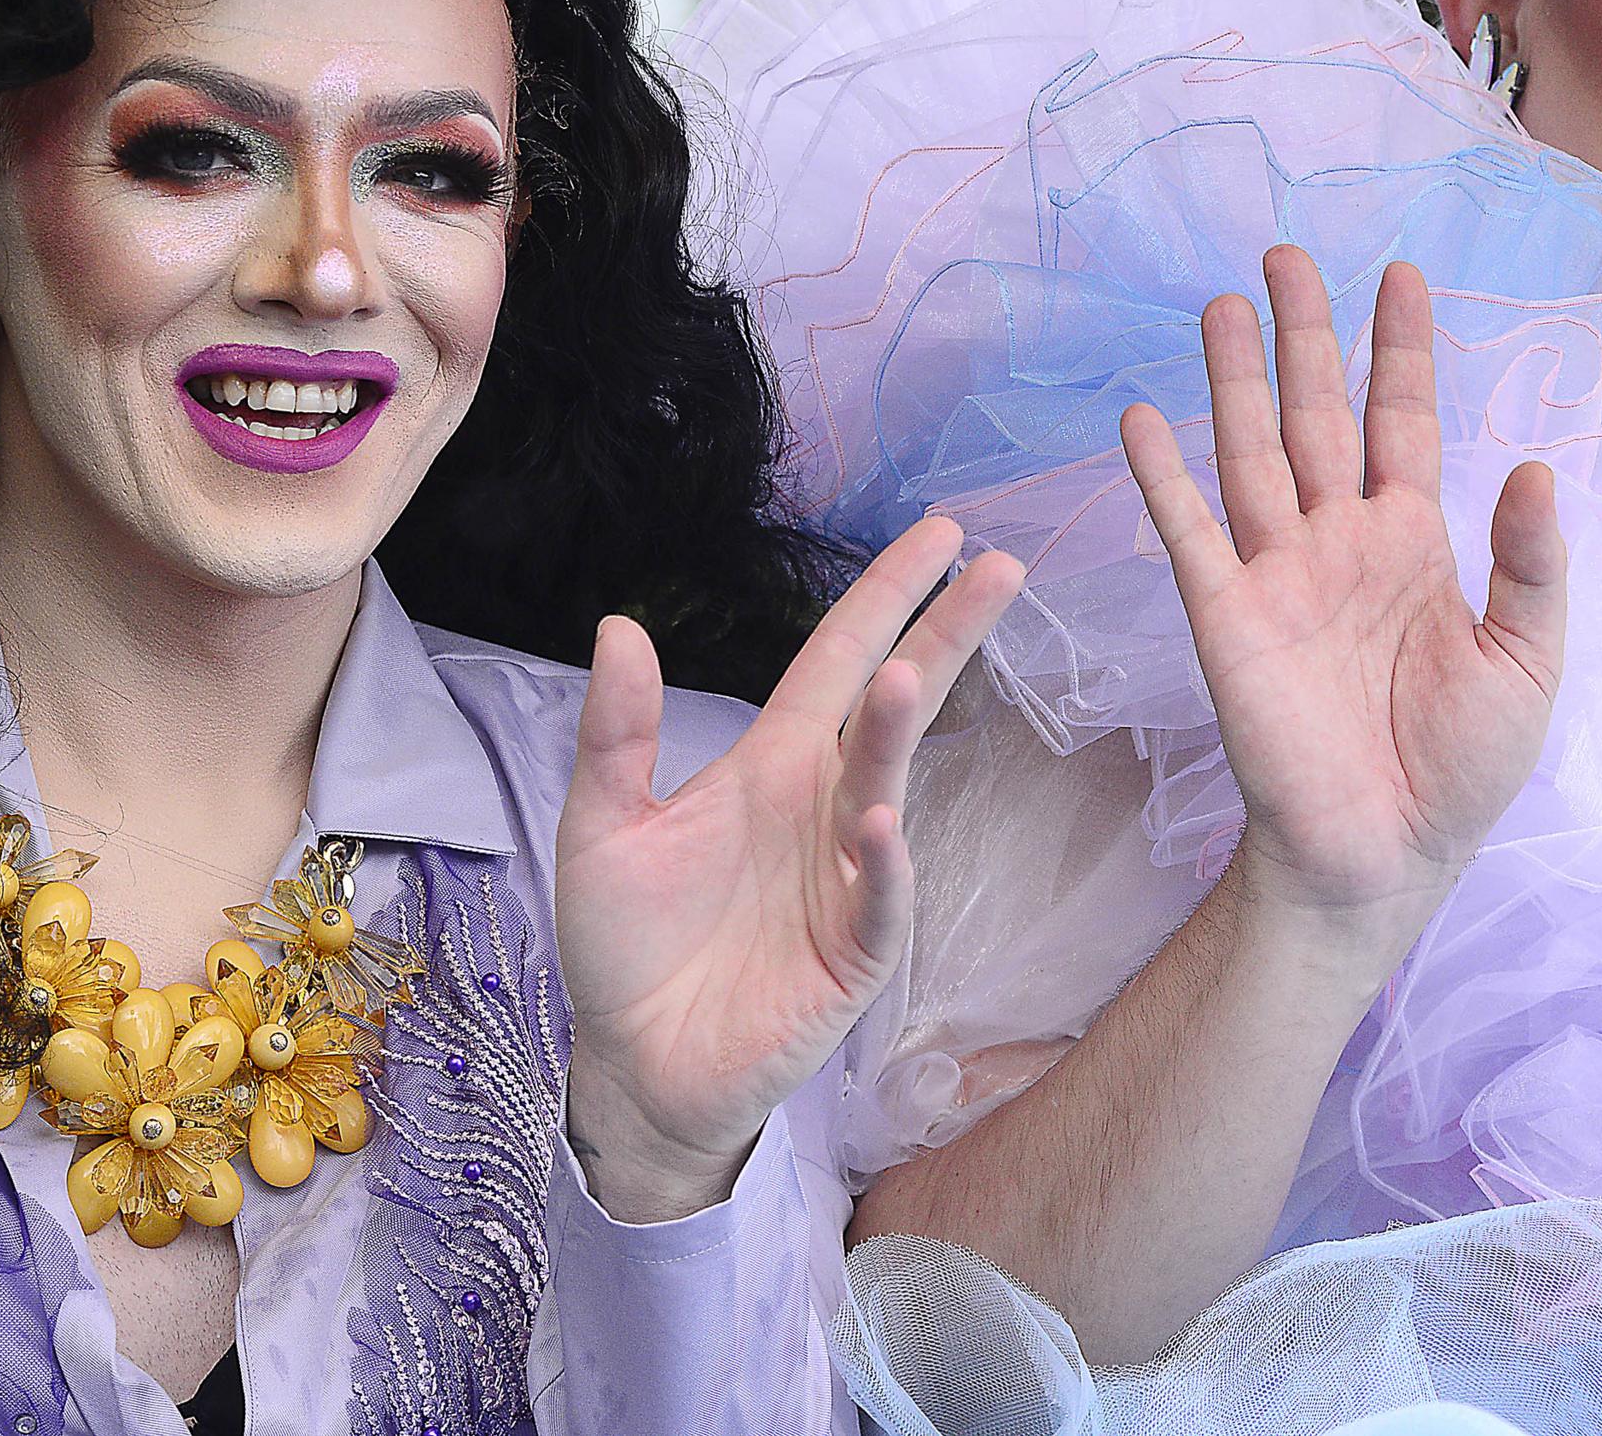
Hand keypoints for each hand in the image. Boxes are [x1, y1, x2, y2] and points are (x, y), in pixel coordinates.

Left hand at [553, 520, 1023, 1222]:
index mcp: (770, 765)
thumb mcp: (601, 828)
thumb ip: (616, 734)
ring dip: (894, 735)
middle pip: (893, 705)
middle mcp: (822, 808)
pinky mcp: (851, 957)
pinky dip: (883, 864)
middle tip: (1000, 568)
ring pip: (883, 788)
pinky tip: (879, 826)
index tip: (942, 533)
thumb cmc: (627, 948)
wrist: (634, 1067)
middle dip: (945, 635)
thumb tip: (620, 625)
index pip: (841, 660)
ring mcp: (847, 880)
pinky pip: (877, 903)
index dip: (888, 596)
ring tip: (907, 677)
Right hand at [1121, 250, 1567, 965]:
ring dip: (1235, 380)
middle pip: (1316, 414)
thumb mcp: (1525, 662)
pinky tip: (1143, 416)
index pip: (1403, 421)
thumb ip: (1529, 565)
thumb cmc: (1461, 769)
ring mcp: (1278, 575)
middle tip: (1287, 255)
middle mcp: (1338, 541)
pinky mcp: (1227, 619)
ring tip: (1221, 304)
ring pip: (1252, 453)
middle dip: (1305, 335)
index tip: (1399, 273)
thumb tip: (1538, 465)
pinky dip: (1163, 477)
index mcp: (1413, 543)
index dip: (1401, 350)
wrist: (1386, 857)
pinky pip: (1190, 533)